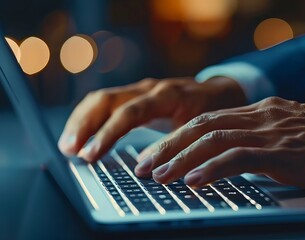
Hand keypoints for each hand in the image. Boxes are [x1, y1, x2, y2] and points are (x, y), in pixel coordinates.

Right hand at [58, 77, 245, 161]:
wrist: (219, 92)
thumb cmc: (211, 112)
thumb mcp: (200, 128)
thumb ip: (176, 144)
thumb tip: (146, 168)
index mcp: (167, 96)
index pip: (129, 112)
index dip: (108, 134)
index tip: (91, 155)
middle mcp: (150, 89)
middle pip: (107, 100)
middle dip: (84, 125)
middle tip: (70, 150)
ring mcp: (141, 90)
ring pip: (102, 99)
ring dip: (82, 121)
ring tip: (68, 146)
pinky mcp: (136, 96)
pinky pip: (106, 102)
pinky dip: (91, 118)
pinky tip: (81, 134)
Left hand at [135, 97, 304, 191]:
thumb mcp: (288, 133)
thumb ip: (260, 139)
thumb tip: (233, 155)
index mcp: (259, 111)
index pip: (208, 120)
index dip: (177, 137)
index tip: (156, 154)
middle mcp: (259, 117)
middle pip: (201, 126)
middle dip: (168, 147)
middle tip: (143, 166)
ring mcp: (269, 132)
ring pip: (213, 140)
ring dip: (181, 159)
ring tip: (158, 176)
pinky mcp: (281, 152)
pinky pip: (238, 158)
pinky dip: (212, 169)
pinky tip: (193, 181)